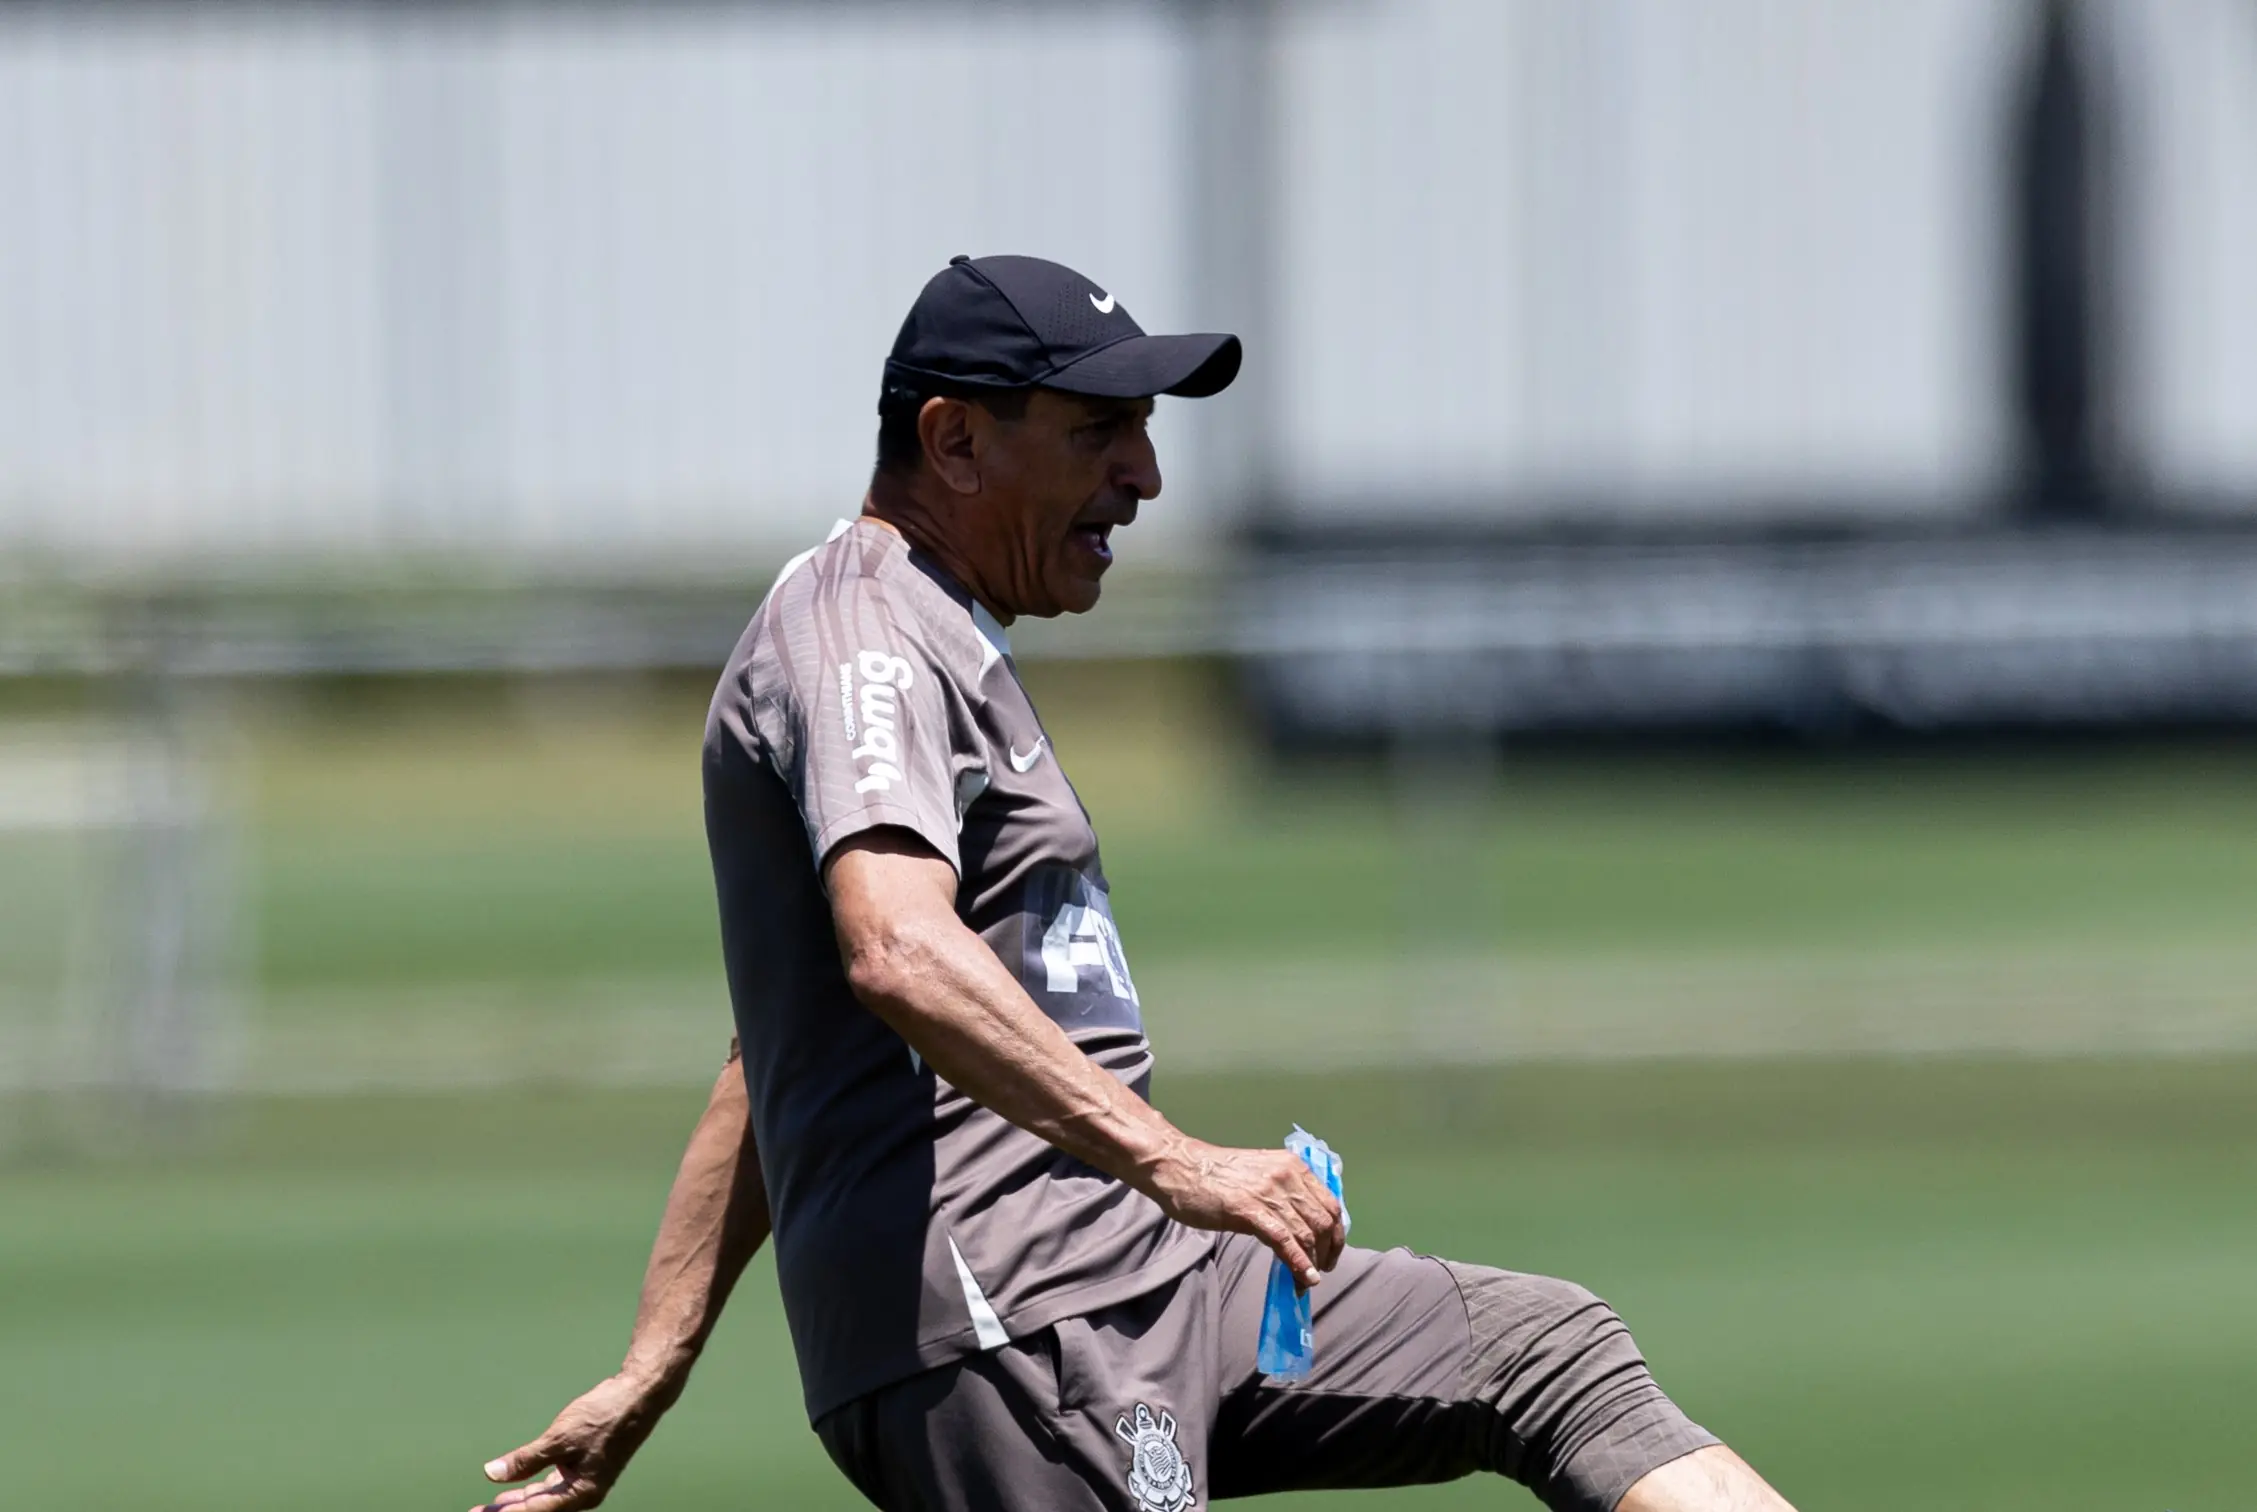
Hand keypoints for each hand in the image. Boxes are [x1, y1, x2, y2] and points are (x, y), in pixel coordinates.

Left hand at [470, 1373, 669, 1511]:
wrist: (640, 1395)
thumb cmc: (604, 1415)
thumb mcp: (560, 1437)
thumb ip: (526, 1459)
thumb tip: (492, 1474)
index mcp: (580, 1493)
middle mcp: (582, 1494)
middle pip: (537, 1510)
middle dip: (507, 1510)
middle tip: (476, 1511)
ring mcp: (584, 1481)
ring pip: (543, 1499)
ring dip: (517, 1501)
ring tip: (490, 1505)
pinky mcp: (583, 1468)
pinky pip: (552, 1486)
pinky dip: (532, 1487)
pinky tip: (515, 1488)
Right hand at [1145, 1140, 1346, 1287]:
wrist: (1180, 1167)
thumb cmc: (1216, 1173)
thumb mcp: (1261, 1173)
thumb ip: (1284, 1192)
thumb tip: (1301, 1223)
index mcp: (1293, 1166)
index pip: (1331, 1204)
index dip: (1337, 1233)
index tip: (1331, 1252)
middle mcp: (1287, 1177)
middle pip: (1324, 1221)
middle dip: (1328, 1251)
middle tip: (1321, 1270)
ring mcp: (1269, 1193)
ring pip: (1307, 1234)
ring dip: (1312, 1263)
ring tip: (1307, 1281)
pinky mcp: (1250, 1211)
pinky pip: (1284, 1241)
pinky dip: (1298, 1263)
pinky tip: (1302, 1279)